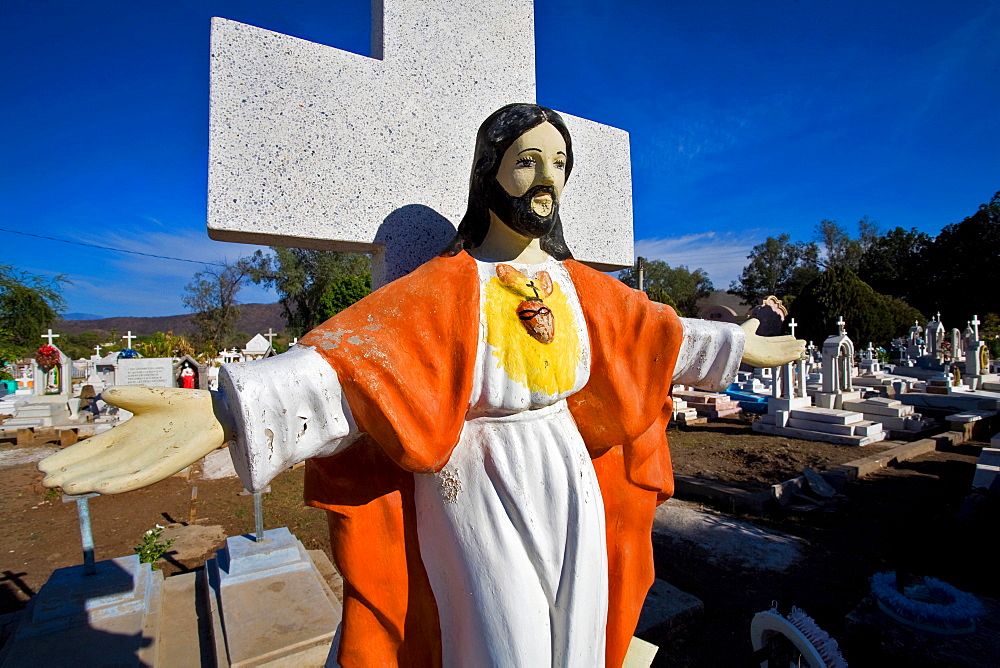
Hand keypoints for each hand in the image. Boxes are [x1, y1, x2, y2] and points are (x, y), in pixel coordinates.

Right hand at [39, 386, 228, 494]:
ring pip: (114, 476)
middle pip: (97, 466)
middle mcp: (134, 452)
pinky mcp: (167, 466)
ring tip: (67, 486)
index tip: (44, 465)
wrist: (213, 412)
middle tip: (46, 481)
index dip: (70, 458)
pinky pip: (141, 478)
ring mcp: (150, 460)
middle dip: (73, 473)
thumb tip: (104, 393)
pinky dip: (122, 484)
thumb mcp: (147, 398)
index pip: (91, 450)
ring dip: (91, 482)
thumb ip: (126, 395)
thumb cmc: (180, 405)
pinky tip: (103, 488)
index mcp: (125, 437)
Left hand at [740, 318, 806, 367]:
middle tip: (803, 344)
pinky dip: (790, 356)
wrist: (733, 343)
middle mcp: (765, 351)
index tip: (793, 338)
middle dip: (792, 346)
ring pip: (783, 353)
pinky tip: (798, 353)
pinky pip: (782, 359)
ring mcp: (766, 356)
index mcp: (761, 344)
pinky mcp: (767, 361)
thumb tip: (757, 320)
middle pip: (782, 348)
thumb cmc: (738, 337)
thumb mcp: (748, 327)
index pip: (776, 342)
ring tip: (803, 347)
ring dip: (794, 351)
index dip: (785, 341)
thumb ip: (754, 324)